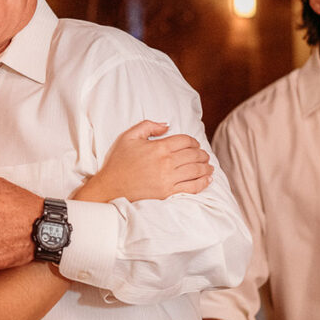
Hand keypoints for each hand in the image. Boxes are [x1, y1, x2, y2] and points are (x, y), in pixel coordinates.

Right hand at [75, 120, 212, 202]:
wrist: (110, 187)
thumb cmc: (118, 161)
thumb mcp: (129, 136)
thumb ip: (148, 126)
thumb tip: (167, 125)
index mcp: (159, 147)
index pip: (185, 141)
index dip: (193, 141)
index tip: (194, 144)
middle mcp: (166, 163)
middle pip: (194, 155)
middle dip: (202, 154)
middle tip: (204, 155)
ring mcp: (168, 179)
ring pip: (196, 171)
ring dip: (206, 167)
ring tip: (209, 166)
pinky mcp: (168, 193)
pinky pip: (192, 187)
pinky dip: (203, 183)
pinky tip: (207, 180)